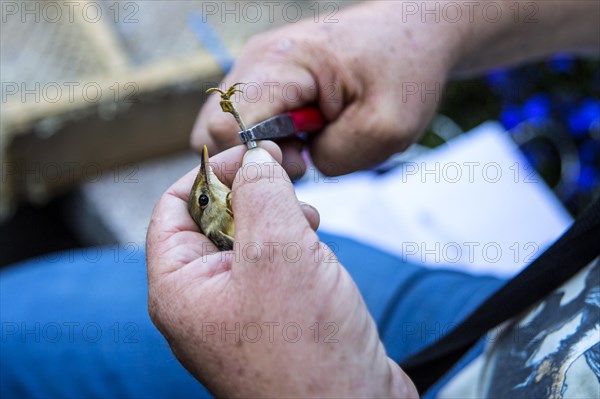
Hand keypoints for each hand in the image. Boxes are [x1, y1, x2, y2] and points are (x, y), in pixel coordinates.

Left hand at [146, 142, 416, 397]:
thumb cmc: (308, 354)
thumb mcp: (279, 251)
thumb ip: (261, 192)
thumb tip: (253, 157)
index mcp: (179, 289)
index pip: (173, 207)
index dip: (208, 172)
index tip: (248, 153)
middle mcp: (202, 303)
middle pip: (212, 221)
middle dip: (250, 196)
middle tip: (285, 187)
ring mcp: (238, 313)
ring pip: (248, 242)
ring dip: (276, 220)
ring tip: (309, 223)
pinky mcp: (273, 320)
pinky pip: (273, 267)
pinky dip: (293, 248)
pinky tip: (317, 251)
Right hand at [192, 1, 462, 176]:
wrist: (413, 33)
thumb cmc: (404, 71)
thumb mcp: (385, 128)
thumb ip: (333, 158)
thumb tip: (301, 163)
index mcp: (281, 64)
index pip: (228, 126)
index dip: (256, 159)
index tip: (301, 161)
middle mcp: (257, 61)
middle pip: (215, 128)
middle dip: (253, 158)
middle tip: (303, 156)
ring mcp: (258, 68)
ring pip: (227, 127)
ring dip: (263, 149)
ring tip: (308, 143)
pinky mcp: (267, 79)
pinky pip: (247, 120)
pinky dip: (270, 138)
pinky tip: (307, 134)